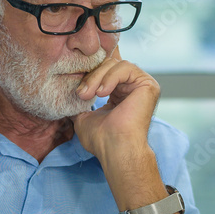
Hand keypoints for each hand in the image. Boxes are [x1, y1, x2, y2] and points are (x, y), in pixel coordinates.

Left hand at [71, 47, 160, 162]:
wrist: (116, 149)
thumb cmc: (101, 140)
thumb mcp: (84, 116)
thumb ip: (81, 102)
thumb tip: (67, 95)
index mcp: (120, 92)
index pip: (104, 71)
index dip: (90, 73)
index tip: (77, 88)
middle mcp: (132, 87)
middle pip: (108, 65)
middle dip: (91, 77)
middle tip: (81, 94)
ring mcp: (141, 85)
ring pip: (115, 65)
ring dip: (97, 77)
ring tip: (88, 94)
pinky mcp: (148, 84)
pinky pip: (125, 68)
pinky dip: (110, 78)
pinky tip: (102, 93)